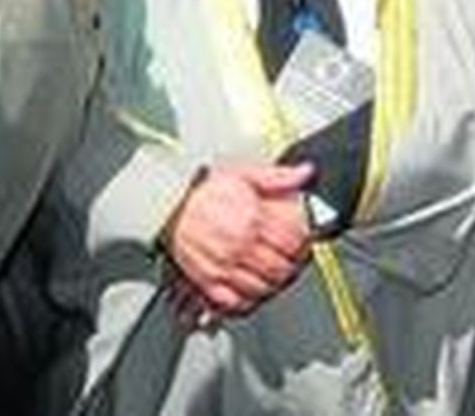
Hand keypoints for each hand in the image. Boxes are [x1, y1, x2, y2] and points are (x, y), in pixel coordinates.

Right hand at [162, 163, 313, 315]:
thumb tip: (304, 173)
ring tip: (277, 274)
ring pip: (262, 288)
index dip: (303, 242)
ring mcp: (223, 267)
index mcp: (251, 220)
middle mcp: (239, 246)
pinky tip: (254, 289)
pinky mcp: (208, 282)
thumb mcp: (244, 174)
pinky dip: (248, 300)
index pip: (292, 241)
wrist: (170, 206)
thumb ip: (278, 177)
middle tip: (294, 260)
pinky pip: (235, 302)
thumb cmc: (205, 191)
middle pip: (280, 268)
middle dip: (292, 266)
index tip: (304, 240)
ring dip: (274, 284)